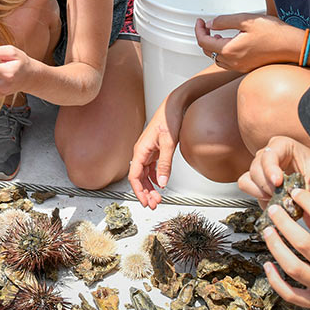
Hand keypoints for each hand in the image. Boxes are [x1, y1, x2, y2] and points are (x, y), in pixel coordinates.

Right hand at [127, 93, 188, 208]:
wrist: (175, 105)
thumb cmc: (169, 118)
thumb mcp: (169, 143)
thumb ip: (165, 165)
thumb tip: (161, 183)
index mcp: (140, 150)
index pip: (134, 176)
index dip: (138, 191)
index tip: (145, 202)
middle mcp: (141, 152)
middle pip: (138, 178)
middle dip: (145, 193)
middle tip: (154, 204)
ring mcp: (147, 151)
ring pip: (144, 175)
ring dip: (149, 187)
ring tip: (157, 198)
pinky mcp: (154, 150)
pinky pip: (151, 168)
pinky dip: (154, 178)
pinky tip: (159, 185)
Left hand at [195, 13, 301, 72]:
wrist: (293, 47)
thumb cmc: (274, 34)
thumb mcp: (246, 20)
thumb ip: (224, 21)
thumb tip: (210, 24)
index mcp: (230, 50)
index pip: (203, 42)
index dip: (199, 30)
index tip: (200, 21)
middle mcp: (233, 62)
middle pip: (208, 52)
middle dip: (204, 37)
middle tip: (206, 26)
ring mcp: (240, 67)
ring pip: (217, 58)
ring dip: (213, 46)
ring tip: (217, 34)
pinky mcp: (247, 68)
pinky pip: (228, 62)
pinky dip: (223, 52)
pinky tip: (230, 43)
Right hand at [238, 136, 309, 199]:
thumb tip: (308, 191)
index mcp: (282, 145)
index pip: (269, 155)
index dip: (270, 169)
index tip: (278, 183)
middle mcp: (268, 155)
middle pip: (255, 169)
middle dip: (264, 185)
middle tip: (279, 196)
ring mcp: (261, 170)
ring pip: (247, 180)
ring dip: (259, 192)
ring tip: (276, 200)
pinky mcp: (259, 184)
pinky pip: (250, 191)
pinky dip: (259, 200)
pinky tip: (275, 204)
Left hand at [261, 187, 309, 309]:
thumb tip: (307, 215)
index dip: (308, 202)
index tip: (295, 192)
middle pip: (302, 243)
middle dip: (283, 223)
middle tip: (273, 210)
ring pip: (293, 267)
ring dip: (276, 247)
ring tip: (268, 232)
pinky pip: (291, 294)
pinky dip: (276, 280)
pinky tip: (269, 265)